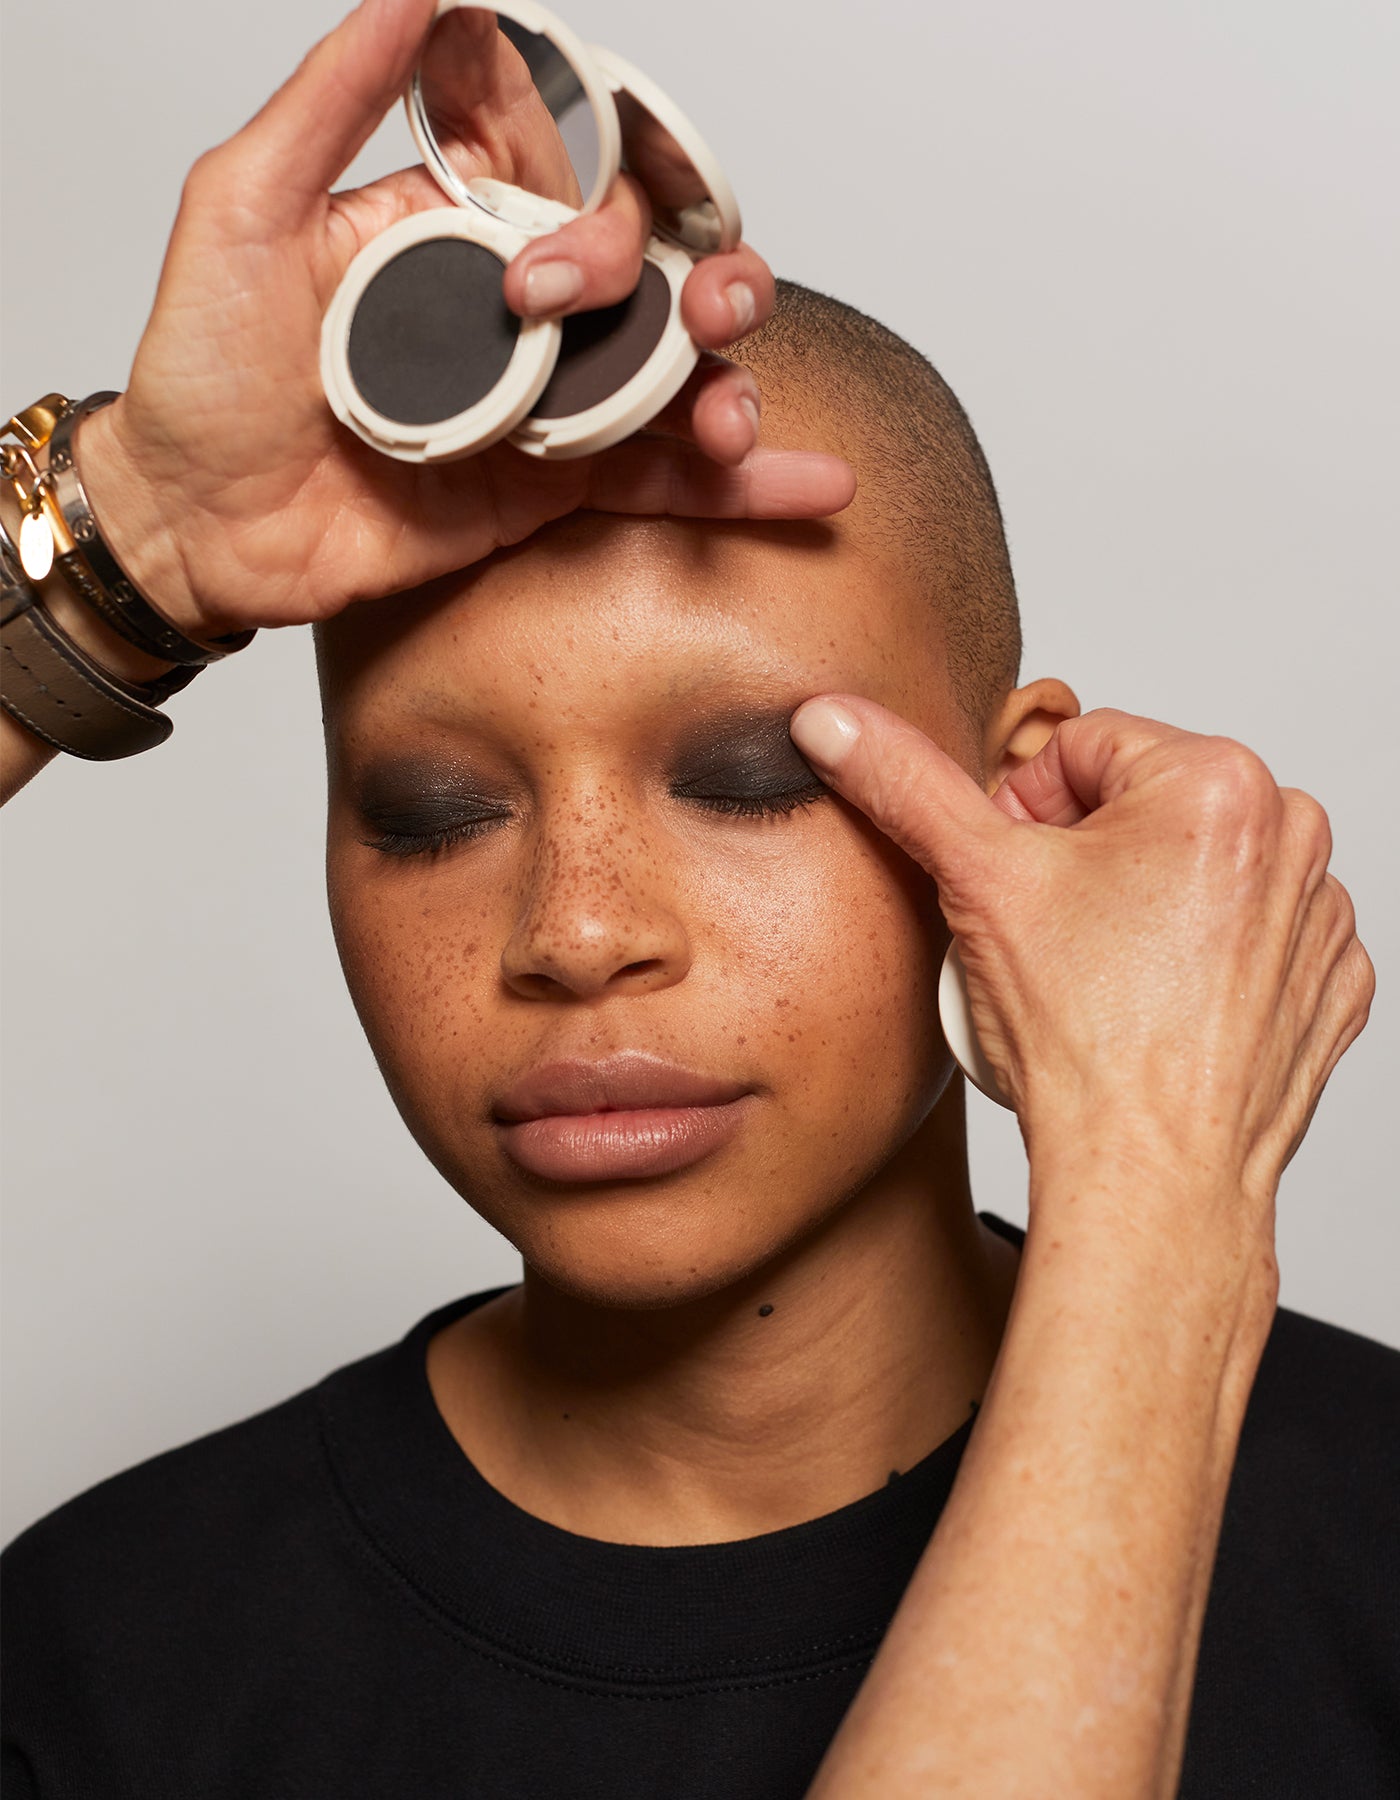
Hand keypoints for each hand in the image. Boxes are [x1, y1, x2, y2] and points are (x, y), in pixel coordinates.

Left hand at [78, 0, 853, 642]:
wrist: (198, 528)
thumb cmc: (201, 374)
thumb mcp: (242, 206)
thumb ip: (333, 97)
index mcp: (463, 227)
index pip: (582, 185)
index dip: (614, 205)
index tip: (567, 259)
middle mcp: (519, 311)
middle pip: (656, 278)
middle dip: (700, 290)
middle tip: (692, 319)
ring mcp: (543, 403)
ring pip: (677, 376)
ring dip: (732, 385)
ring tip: (731, 418)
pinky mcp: (552, 492)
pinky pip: (662, 481)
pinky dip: (743, 488)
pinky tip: (810, 484)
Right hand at [789, 699, 1373, 1231]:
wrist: (1148, 1179)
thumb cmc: (1083, 1042)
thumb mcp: (976, 882)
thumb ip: (904, 782)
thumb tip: (832, 720)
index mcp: (1219, 781)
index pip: (1082, 749)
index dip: (1023, 814)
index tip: (1016, 885)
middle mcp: (1293, 834)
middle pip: (1142, 806)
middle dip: (1085, 856)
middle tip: (1051, 936)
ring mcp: (1318, 914)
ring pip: (1194, 870)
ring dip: (1144, 903)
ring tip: (1103, 976)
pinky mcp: (1329, 982)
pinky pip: (1248, 936)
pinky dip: (1202, 958)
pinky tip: (1158, 1003)